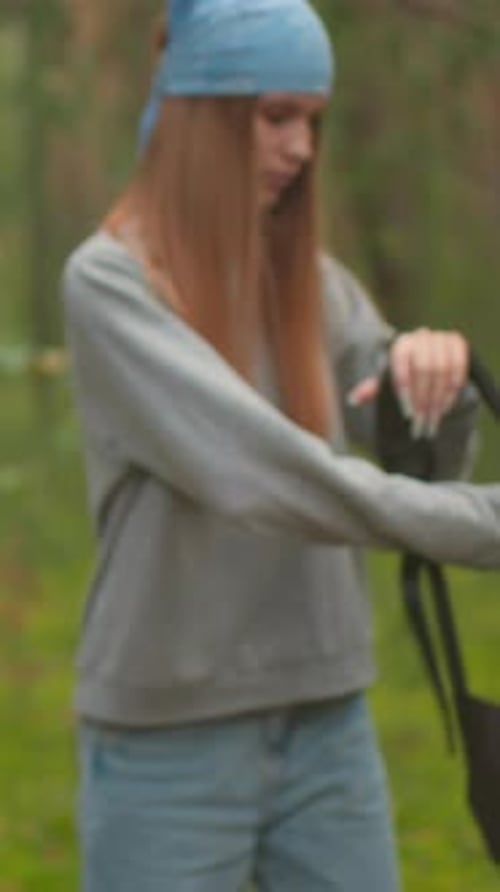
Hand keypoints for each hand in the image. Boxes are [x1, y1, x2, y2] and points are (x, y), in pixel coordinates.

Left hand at [347, 328, 469, 437]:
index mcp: (400, 345)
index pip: (401, 367)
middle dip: (423, 400)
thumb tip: (353, 400)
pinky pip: (458, 367)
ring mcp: (440, 337)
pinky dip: (452, 390)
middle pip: (424, 369)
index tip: (407, 415)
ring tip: (431, 423)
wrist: (429, 359)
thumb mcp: (387, 381)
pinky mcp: (457, 342)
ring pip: (442, 371)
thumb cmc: (403, 374)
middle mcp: (420, 336)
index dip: (405, 392)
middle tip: (420, 424)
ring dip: (438, 400)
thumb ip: (372, 389)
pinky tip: (444, 409)